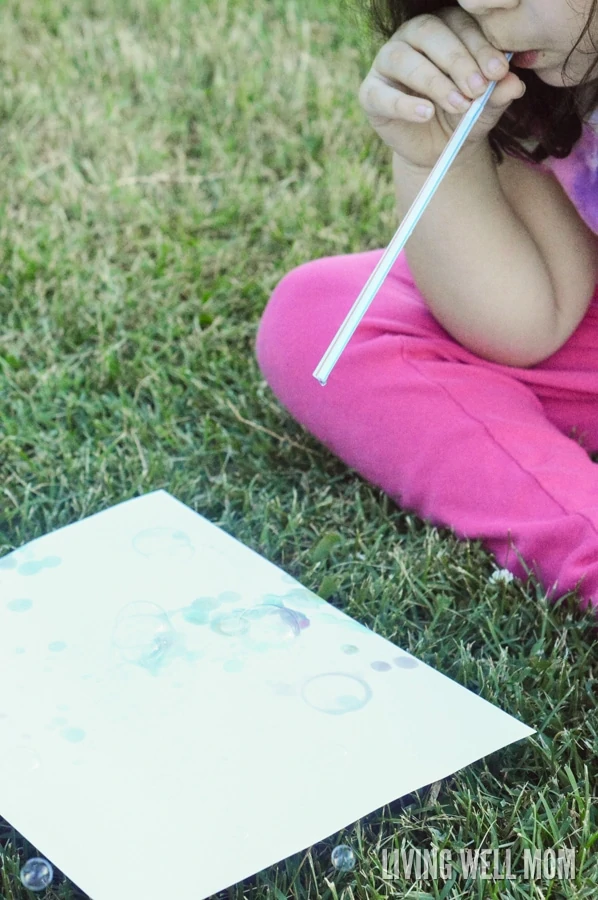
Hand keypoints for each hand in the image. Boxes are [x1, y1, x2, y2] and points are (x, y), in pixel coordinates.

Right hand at [358, 6, 525, 170]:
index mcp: (443, 27)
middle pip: (430, 33)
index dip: (480, 46)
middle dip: (458, 61)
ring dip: (434, 81)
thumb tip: (515, 84)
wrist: (439, 148)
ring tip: (459, 105)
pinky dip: (405, 105)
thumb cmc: (463, 115)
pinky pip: (383, 94)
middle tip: (479, 88)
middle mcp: (411, 37)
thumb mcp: (486, 106)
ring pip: (405, 59)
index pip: (460, 23)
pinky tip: (426, 114)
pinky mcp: (370, 92)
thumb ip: (498, 93)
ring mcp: (386, 62)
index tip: (500, 72)